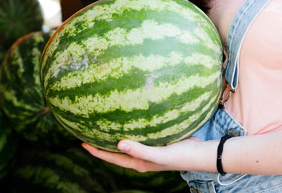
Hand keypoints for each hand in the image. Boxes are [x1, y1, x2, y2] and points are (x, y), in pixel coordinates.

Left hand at [81, 137, 207, 172]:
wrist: (200, 153)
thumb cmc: (179, 156)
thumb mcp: (158, 155)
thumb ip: (139, 150)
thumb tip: (118, 143)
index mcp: (138, 163)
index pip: (112, 158)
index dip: (96, 152)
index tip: (82, 143)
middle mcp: (140, 157)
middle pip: (116, 151)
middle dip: (102, 144)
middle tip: (87, 133)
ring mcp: (148, 149)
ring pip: (126, 143)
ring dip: (114, 136)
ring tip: (103, 125)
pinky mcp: (156, 141)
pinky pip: (138, 135)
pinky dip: (130, 128)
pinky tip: (129, 118)